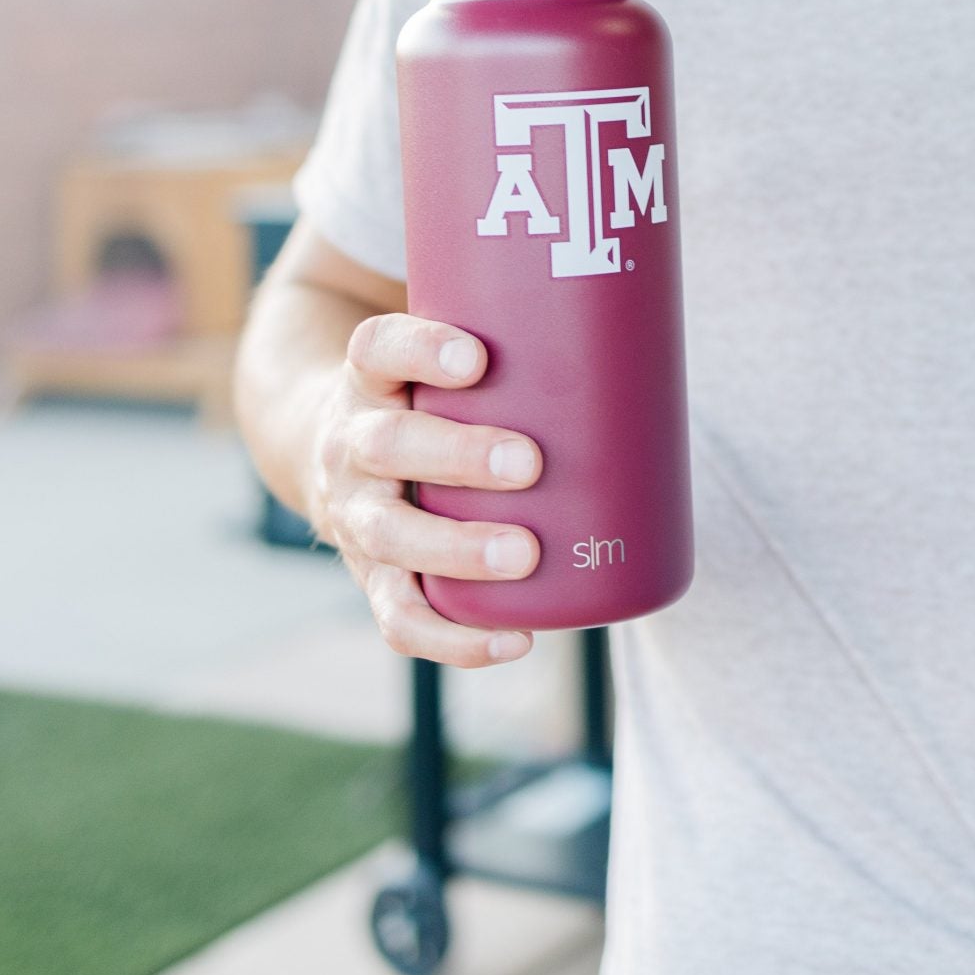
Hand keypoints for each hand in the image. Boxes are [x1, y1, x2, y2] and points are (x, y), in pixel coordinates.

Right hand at [304, 312, 543, 666]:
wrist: (335, 457)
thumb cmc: (428, 404)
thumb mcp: (441, 367)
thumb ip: (516, 351)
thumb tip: (639, 334)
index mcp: (372, 382)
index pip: (376, 349)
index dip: (419, 350)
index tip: (475, 357)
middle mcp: (353, 446)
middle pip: (388, 445)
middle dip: (459, 455)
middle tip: (529, 462)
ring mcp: (358, 516)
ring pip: (390, 535)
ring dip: (457, 548)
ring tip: (524, 554)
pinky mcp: (373, 577)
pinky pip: (401, 618)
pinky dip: (454, 639)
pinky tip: (515, 641)